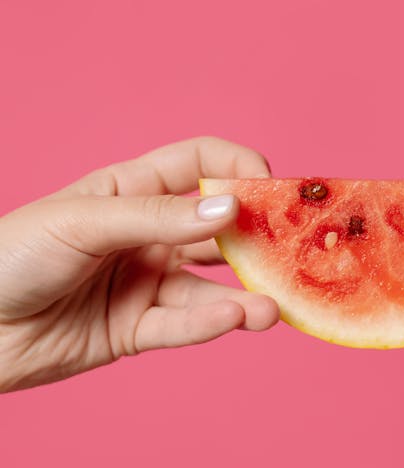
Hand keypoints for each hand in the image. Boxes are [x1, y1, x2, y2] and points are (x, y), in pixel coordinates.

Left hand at [0, 137, 278, 392]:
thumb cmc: (10, 256)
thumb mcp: (82, 221)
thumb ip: (158, 216)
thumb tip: (227, 205)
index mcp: (132, 190)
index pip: (199, 165)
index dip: (237, 168)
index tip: (269, 187)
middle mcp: (148, 233)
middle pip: (217, 227)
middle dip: (255, 238)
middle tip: (288, 251)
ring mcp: (146, 280)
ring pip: (208, 285)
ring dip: (244, 296)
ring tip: (270, 308)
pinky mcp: (138, 327)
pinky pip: (180, 324)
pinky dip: (207, 323)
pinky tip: (233, 320)